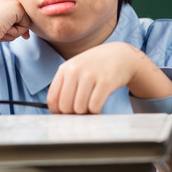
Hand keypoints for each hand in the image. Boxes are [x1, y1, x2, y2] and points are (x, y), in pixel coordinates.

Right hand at [0, 0, 30, 75]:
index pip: (12, 11)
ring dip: (15, 32)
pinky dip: (17, 32)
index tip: (4, 31)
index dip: (11, 24)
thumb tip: (27, 34)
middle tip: (1, 33)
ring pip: (24, 20)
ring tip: (0, 31)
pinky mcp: (17, 6)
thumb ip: (8, 23)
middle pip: (19, 15)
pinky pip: (26, 24)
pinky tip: (4, 30)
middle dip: (14, 28)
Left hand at [47, 42, 171, 113]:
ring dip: (86, 113)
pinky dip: (96, 111)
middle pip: (65, 106)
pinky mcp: (105, 81)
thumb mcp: (75, 69)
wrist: (119, 55)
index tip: (65, 116)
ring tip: (90, 106)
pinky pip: (95, 106)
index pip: (52, 99)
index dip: (57, 113)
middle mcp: (75, 70)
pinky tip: (99, 105)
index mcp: (65, 69)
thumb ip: (65, 86)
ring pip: (79, 108)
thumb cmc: (95, 66)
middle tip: (81, 110)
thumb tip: (58, 112)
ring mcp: (90, 75)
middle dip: (73, 114)